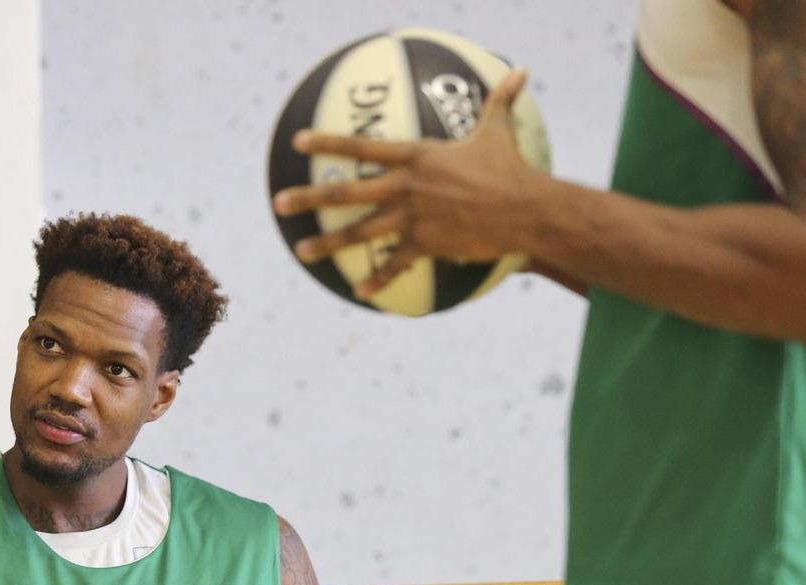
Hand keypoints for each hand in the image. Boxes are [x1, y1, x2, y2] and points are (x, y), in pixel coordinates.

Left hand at [271, 68, 543, 297]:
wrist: (525, 209)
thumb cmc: (511, 169)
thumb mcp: (499, 132)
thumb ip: (499, 103)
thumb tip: (519, 72)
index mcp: (415, 157)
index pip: (361, 148)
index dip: (327, 143)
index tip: (298, 142)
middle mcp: (406, 186)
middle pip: (347, 192)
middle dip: (309, 197)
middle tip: (279, 203)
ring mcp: (413, 217)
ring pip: (361, 232)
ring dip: (328, 244)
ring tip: (301, 251)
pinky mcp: (427, 244)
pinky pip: (396, 264)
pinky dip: (378, 279)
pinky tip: (360, 291)